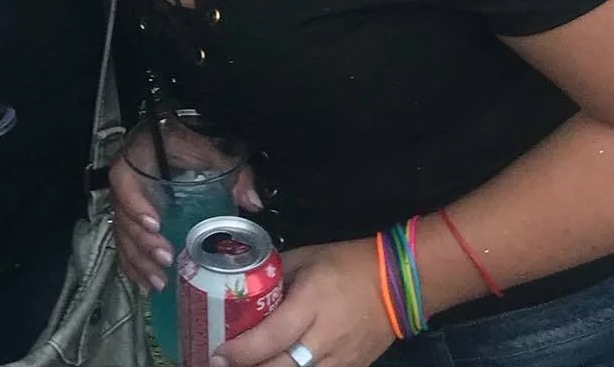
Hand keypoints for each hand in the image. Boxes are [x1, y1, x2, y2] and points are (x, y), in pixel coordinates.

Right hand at [110, 135, 259, 296]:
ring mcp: (127, 202)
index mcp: (138, 158)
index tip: (154, 223)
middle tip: (165, 259)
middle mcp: (128, 182)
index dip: (135, 203)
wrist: (171, 135)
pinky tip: (147, 284)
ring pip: (122, 235)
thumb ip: (232, 171)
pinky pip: (125, 244)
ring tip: (158, 282)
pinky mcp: (132, 218)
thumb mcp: (208, 148)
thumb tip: (252, 202)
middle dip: (142, 242)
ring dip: (139, 261)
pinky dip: (134, 266)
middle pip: (123, 216)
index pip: (124, 180)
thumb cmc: (185, 139)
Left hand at [215, 237, 392, 366]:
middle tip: (220, 365)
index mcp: (311, 303)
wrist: (397, 283)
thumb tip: (246, 287)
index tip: (217, 354)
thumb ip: (276, 275)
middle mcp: (324, 338)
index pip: (271, 336)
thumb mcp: (306, 258)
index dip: (241, 351)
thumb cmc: (346, 263)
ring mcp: (340, 361)